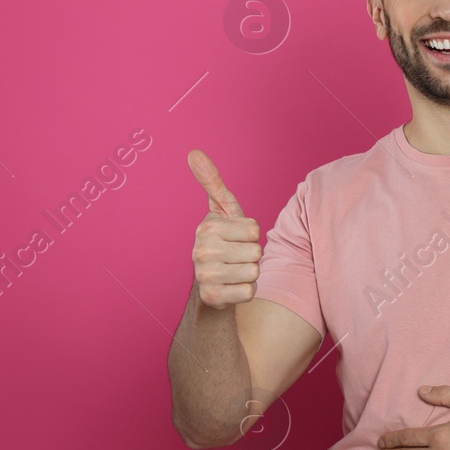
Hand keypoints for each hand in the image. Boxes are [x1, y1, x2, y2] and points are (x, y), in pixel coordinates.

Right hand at [186, 149, 261, 309]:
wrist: (211, 283)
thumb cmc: (222, 241)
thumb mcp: (221, 211)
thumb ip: (212, 182)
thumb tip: (194, 152)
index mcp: (207, 228)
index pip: (255, 230)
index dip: (251, 235)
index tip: (236, 238)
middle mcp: (201, 251)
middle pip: (256, 251)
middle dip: (251, 255)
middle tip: (235, 257)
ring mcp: (205, 276)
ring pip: (254, 272)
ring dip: (249, 273)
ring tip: (234, 270)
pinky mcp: (212, 297)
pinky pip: (249, 291)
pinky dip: (246, 291)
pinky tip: (232, 286)